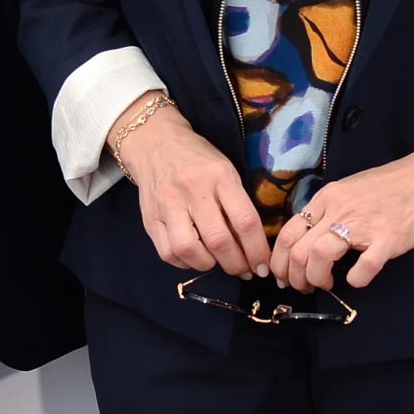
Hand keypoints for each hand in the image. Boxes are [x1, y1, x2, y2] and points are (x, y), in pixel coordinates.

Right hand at [109, 101, 271, 278]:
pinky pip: (168, 252)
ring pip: (189, 249)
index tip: (263, 265)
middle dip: (236, 264)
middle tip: (243, 270)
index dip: (257, 250)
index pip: (245, 221)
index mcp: (220, 176)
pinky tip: (194, 257)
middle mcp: (193, 191)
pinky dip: (184, 262)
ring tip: (216, 262)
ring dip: (208, 265)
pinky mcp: (150, 218)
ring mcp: (168, 205)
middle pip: (218, 240)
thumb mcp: (226, 171)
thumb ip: (237, 203)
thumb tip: (252, 245)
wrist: (155, 143)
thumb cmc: (198, 159)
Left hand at [271, 134, 413, 292]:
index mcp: (327, 198)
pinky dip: (355, 280)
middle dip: (295, 277)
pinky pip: (363, 269)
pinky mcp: (387, 240)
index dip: (280, 261)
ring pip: (318, 257)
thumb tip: (308, 238)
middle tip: (305, 286)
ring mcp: (363, 225)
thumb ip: (327, 211)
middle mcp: (339, 210)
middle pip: (298, 250)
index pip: (288, 233)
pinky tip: (357, 278)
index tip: (285, 275)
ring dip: (316, 279)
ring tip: (326, 283)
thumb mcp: (348, 190)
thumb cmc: (389, 186)